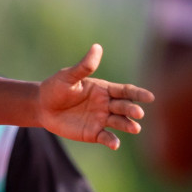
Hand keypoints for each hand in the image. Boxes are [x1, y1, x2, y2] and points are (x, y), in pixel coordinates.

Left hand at [39, 43, 154, 149]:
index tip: (150, 97)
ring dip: (127, 125)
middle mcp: (106, 104)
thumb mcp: (68, 76)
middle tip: (138, 113)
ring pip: (119, 122)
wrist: (41, 107)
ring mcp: (101, 119)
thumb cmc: (56, 88)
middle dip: (132, 110)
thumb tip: (97, 47)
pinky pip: (105, 137)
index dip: (138, 94)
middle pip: (124, 107)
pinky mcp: (93, 133)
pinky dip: (111, 141)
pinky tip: (115, 144)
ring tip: (135, 128)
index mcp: (104, 89)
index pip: (125, 91)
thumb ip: (84, 66)